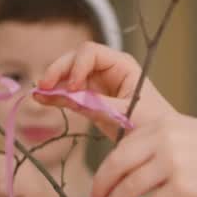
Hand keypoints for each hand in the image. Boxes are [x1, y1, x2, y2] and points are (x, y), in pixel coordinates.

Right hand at [35, 41, 172, 135]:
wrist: (157, 144)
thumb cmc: (150, 124)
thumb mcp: (123, 113)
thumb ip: (95, 104)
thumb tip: (66, 97)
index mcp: (122, 65)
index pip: (91, 52)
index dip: (77, 66)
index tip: (73, 87)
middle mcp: (107, 69)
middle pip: (75, 59)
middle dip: (59, 70)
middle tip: (44, 87)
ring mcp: (97, 83)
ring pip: (68, 74)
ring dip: (53, 82)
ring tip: (39, 94)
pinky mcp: (90, 98)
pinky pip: (68, 92)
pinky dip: (55, 95)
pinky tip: (42, 99)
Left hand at [91, 112, 196, 196]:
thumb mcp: (194, 137)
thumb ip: (165, 146)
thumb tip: (138, 169)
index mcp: (164, 124)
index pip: (122, 146)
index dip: (105, 168)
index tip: (99, 182)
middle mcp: (164, 140)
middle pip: (117, 165)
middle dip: (102, 186)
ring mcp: (173, 164)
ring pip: (129, 187)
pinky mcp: (183, 189)